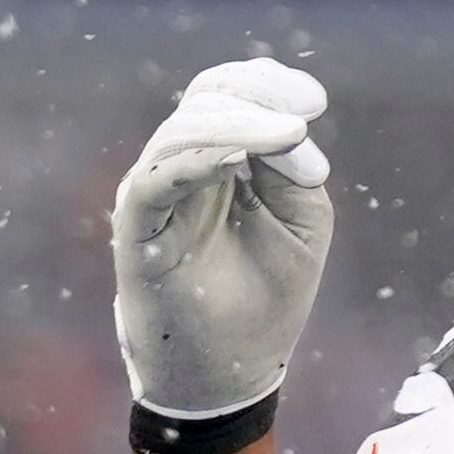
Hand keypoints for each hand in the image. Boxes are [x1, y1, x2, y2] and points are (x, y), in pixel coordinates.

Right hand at [113, 59, 334, 421]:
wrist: (230, 369)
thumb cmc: (266, 295)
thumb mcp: (300, 222)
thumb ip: (293, 170)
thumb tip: (290, 131)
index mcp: (220, 160)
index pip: (229, 96)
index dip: (267, 84)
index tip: (316, 99)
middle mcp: (182, 168)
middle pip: (203, 101)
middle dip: (256, 96)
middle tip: (306, 112)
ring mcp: (156, 193)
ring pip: (181, 133)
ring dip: (236, 125)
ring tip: (288, 133)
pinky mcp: (138, 226)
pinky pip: (156, 179)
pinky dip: (196, 160)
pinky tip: (235, 159)